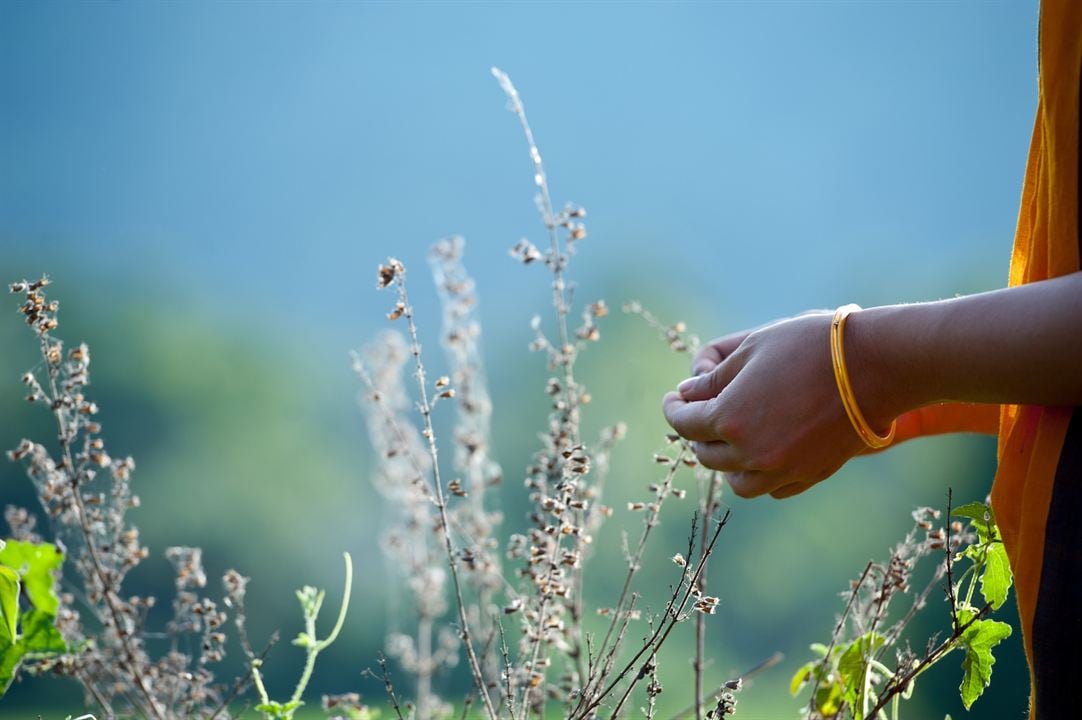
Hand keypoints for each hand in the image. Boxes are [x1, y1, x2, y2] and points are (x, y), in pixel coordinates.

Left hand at [663, 311, 871, 498]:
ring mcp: (782, 469)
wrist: (875, 366)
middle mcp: (751, 453)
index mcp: (729, 418)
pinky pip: (772, 488)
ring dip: (726, 461)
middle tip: (700, 413)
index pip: (683, 423)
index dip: (674, 408)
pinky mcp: (811, 475)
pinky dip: (760, 474)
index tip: (675, 399)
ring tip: (730, 439)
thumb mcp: (751, 349)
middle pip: (706, 454)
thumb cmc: (810, 346)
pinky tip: (763, 452)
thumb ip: (713, 379)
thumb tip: (687, 395)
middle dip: (697, 432)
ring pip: (736, 482)